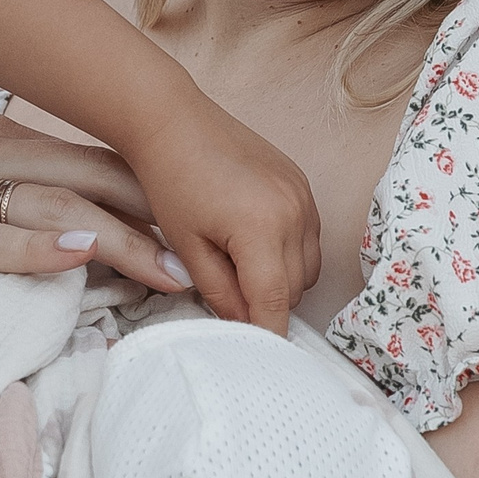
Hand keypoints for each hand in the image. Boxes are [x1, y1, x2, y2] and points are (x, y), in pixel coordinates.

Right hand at [0, 114, 195, 333]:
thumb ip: (17, 195)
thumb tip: (99, 222)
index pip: (91, 157)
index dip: (155, 187)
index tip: (209, 225)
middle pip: (85, 174)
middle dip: (155, 212)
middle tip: (214, 257)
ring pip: (47, 206)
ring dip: (117, 237)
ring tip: (172, 270)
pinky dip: (35, 247)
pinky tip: (78, 254)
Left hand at [121, 92, 321, 333]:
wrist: (171, 120)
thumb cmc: (169, 179)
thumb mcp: (187, 246)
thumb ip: (218, 292)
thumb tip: (243, 325)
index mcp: (262, 229)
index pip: (274, 301)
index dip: (267, 333)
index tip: (258, 356)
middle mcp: (294, 213)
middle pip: (294, 288)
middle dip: (266, 304)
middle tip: (231, 303)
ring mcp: (303, 196)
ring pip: (307, 267)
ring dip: (281, 280)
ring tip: (238, 270)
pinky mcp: (302, 183)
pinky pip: (309, 237)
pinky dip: (289, 252)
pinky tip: (253, 245)